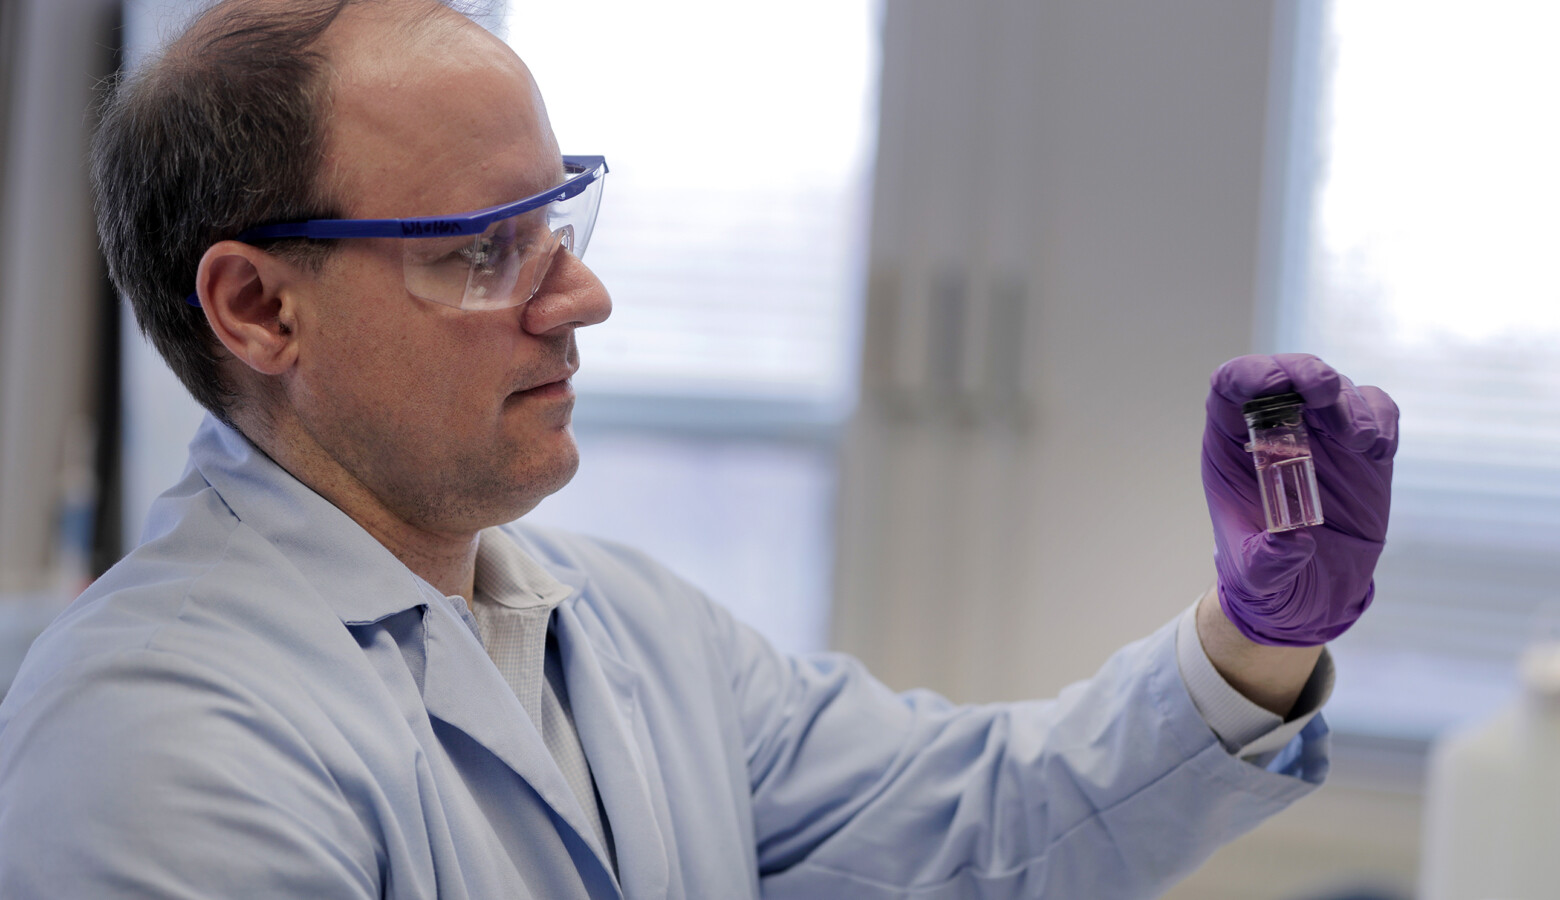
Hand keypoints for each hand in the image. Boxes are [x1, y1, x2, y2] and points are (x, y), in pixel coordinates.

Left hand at [1201, 354, 1397, 646]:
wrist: (1308, 594)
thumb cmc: (1267, 578)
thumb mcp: (1259, 578)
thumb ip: (1268, 562)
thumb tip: (1293, 542)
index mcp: (1232, 446)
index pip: (1231, 385)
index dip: (1251, 374)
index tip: (1277, 383)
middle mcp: (1275, 429)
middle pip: (1287, 372)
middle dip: (1308, 373)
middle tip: (1327, 396)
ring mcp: (1321, 434)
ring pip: (1337, 389)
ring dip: (1350, 406)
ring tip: (1359, 444)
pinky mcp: (1362, 448)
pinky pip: (1376, 410)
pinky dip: (1382, 419)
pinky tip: (1378, 452)